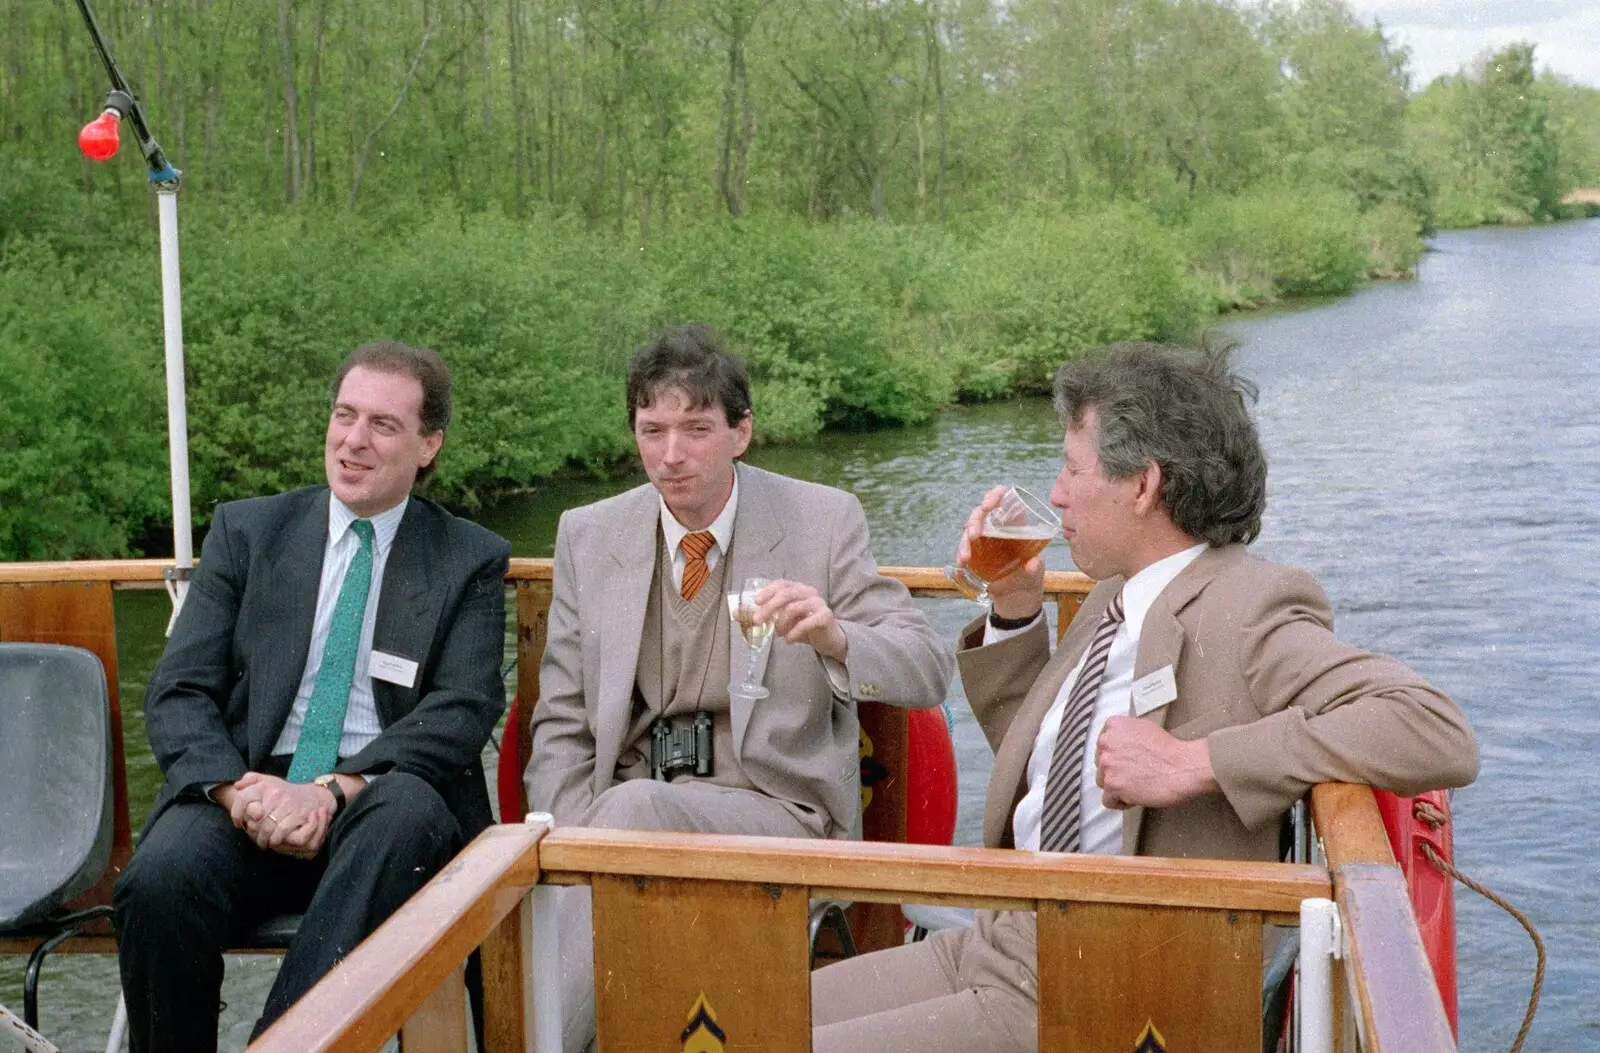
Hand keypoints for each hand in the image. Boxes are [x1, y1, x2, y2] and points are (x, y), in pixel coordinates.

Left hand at [230, 772, 333, 856]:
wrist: (314, 796)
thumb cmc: (286, 792)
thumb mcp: (269, 780)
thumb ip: (252, 779)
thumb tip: (237, 786)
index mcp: (265, 785)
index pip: (243, 798)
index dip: (236, 813)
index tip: (239, 823)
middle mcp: (275, 794)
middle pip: (253, 818)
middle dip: (251, 831)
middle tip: (252, 836)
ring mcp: (286, 805)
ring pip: (266, 827)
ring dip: (263, 839)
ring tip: (263, 842)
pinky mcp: (297, 815)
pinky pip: (281, 831)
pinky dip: (276, 839)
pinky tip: (274, 841)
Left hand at [755, 579, 848, 662]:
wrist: (829, 638)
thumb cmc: (803, 626)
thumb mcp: (781, 620)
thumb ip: (762, 615)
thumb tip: (736, 614)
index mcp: (798, 589)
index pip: (782, 583)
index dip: (768, 591)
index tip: (756, 602)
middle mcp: (809, 592)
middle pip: (787, 593)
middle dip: (769, 607)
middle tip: (757, 621)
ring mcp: (818, 603)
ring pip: (795, 607)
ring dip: (781, 622)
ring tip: (777, 634)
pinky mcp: (826, 617)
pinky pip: (806, 622)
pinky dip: (794, 632)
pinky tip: (788, 640)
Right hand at [957, 485, 1045, 620]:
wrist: (1017, 595)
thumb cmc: (1030, 575)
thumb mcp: (1035, 572)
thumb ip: (1035, 567)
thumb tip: (1034, 563)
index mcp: (1015, 522)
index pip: (1003, 498)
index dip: (994, 496)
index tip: (988, 504)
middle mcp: (997, 526)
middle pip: (981, 513)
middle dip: (975, 520)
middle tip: (974, 534)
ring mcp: (984, 539)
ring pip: (969, 529)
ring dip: (964, 540)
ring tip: (966, 557)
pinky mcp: (974, 552)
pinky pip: (963, 547)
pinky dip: (960, 553)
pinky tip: (962, 563)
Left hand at [1095, 716, 1218, 809]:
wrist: (1182, 767)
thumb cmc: (1169, 749)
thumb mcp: (1144, 728)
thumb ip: (1125, 735)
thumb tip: (1118, 746)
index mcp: (1113, 726)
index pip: (1103, 745)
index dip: (1116, 756)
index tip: (1128, 762)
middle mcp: (1105, 742)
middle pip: (1101, 763)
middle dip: (1115, 771)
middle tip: (1136, 775)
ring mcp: (1107, 764)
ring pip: (1102, 781)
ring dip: (1117, 787)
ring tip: (1137, 786)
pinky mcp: (1112, 785)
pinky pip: (1108, 800)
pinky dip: (1121, 802)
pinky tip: (1135, 797)